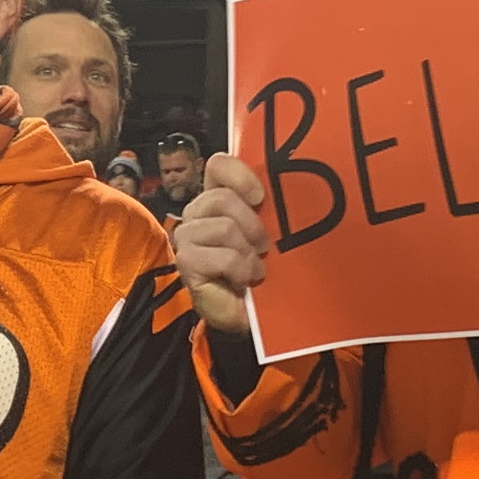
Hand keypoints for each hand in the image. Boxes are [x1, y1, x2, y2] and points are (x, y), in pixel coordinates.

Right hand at [173, 153, 269, 335]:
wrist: (249, 313)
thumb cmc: (258, 269)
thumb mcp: (269, 232)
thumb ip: (268, 208)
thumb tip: (291, 187)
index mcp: (216, 198)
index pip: (218, 166)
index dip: (240, 176)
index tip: (260, 197)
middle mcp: (197, 213)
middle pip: (221, 198)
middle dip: (252, 224)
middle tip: (264, 247)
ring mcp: (187, 238)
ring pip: (224, 227)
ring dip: (247, 252)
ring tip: (254, 268)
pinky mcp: (187, 262)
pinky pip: (223, 256)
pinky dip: (241, 269)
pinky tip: (245, 280)